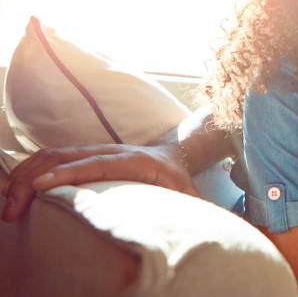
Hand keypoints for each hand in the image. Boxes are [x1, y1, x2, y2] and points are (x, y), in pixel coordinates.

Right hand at [1, 143, 198, 221]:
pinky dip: (30, 169)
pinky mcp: (85, 154)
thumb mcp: (187, 197)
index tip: (43, 187)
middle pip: (66, 155)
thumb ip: (189, 211)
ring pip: (54, 153)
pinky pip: (52, 157)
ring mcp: (96, 150)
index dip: (70, 173)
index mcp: (137, 162)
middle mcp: (112, 151)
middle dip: (34, 178)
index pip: (99, 164)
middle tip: (13, 208)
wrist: (176, 153)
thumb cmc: (179, 180)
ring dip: (26, 174)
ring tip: (9, 203)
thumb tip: (197, 230)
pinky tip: (15, 190)